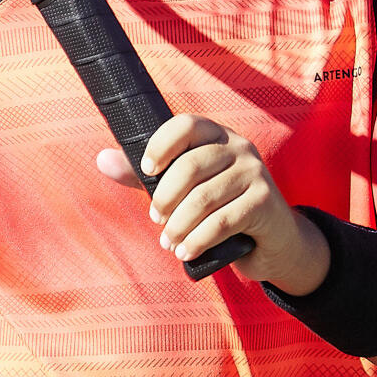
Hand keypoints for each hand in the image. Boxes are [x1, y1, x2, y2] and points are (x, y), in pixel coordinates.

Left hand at [96, 114, 329, 293]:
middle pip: (191, 165)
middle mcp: (239, 147)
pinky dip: (198, 240)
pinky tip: (186, 251)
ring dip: (179, 226)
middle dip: (165, 198)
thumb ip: (146, 176)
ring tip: (169, 242)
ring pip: (204, 198)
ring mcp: (256, 173)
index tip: (147, 171)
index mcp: (217, 136)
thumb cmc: (221, 209)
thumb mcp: (184, 190)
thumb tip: (102, 159)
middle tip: (156, 220)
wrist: (273, 241)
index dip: (161, 145)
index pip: (186, 124)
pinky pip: (223, 222)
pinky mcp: (266, 202)